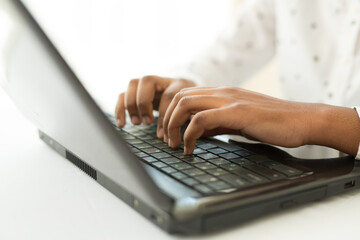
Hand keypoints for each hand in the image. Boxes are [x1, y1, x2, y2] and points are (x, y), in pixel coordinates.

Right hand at [115, 75, 194, 137]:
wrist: (187, 95)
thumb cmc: (191, 107)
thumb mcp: (195, 111)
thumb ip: (191, 119)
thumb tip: (185, 137)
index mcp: (178, 83)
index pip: (169, 95)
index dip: (165, 116)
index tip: (164, 135)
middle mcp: (160, 80)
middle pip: (146, 80)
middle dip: (144, 103)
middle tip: (147, 122)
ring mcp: (147, 85)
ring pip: (132, 84)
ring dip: (132, 104)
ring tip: (137, 123)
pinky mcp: (137, 93)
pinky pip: (123, 95)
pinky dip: (120, 109)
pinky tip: (122, 124)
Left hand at [163, 86, 351, 153]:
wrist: (302, 121)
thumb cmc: (272, 123)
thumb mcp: (238, 121)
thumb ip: (218, 122)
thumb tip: (199, 131)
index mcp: (222, 93)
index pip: (185, 95)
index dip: (171, 113)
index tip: (168, 133)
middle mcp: (222, 92)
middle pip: (179, 96)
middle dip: (166, 118)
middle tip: (166, 140)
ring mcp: (229, 99)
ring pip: (185, 103)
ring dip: (173, 125)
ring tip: (174, 145)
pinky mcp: (237, 112)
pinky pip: (201, 119)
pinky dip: (189, 134)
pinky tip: (190, 148)